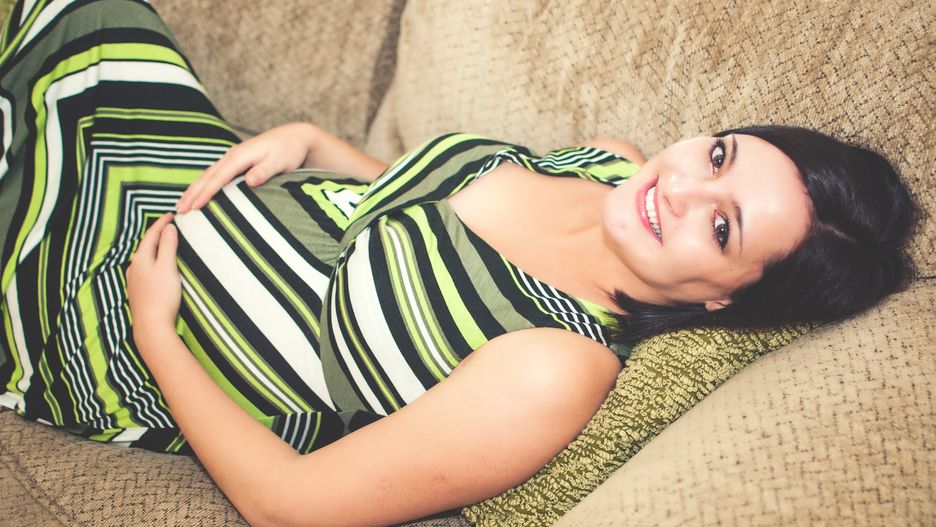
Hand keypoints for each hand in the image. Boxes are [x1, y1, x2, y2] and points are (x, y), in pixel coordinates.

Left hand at [127, 213, 181, 338]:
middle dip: (157, 234)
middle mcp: (134, 267)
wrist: (152, 325)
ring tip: (166, 242)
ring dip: (156, 248)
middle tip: (169, 225)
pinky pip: (146, 268)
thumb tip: (169, 229)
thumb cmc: (161, 295)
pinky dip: (154, 260)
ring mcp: (135, 280)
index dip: (161, 223)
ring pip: (145, 257)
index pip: (151, 234)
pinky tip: (159, 266)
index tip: (171, 214)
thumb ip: (168, 246)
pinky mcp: (139, 291)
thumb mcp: (168, 266)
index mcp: (141, 258)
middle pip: (146, 245)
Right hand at [176, 122, 318, 212]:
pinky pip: (215, 175)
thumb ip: (264, 171)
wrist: (295, 137)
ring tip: (181, 206)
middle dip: (192, 193)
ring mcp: (233, 158)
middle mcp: (233, 155)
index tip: (193, 207)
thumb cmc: (289, 150)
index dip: (205, 193)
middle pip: (207, 176)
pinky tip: (198, 195)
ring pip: (208, 175)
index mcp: (241, 156)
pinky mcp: (236, 162)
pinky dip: (204, 185)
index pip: (218, 177)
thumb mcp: (280, 161)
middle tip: (178, 211)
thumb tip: (249, 181)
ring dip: (194, 190)